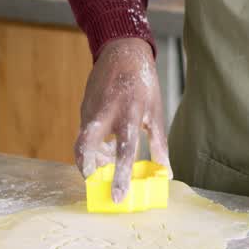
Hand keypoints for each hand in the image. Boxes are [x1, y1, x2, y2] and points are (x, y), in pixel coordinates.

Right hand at [73, 38, 169, 202]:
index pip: (124, 151)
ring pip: (83, 141)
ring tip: (105, 161)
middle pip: (86, 145)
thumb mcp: (156, 113)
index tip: (119, 196)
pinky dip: (92, 144)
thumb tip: (166, 173)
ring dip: (92, 156)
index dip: (121, 176)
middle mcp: (106, 112)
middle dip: (86, 166)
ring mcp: (90, 109)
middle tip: (93, 180)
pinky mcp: (83, 106)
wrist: (122, 51)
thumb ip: (159, 145)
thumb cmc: (144, 84)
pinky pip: (84, 131)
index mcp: (129, 114)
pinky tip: (104, 145)